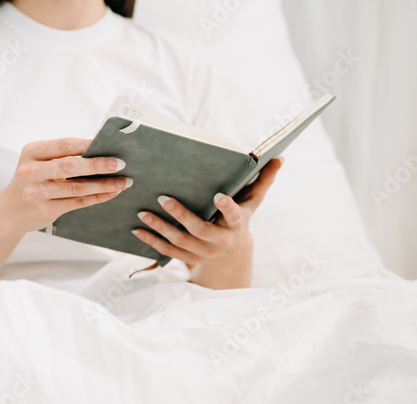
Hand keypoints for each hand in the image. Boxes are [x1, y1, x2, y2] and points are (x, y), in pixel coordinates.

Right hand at [0, 138, 132, 234]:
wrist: (10, 211)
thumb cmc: (31, 180)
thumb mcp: (38, 162)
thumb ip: (61, 155)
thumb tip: (100, 149)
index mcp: (32, 152)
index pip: (64, 144)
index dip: (88, 144)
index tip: (109, 144)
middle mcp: (31, 172)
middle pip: (70, 166)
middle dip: (98, 164)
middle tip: (120, 163)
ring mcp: (37, 193)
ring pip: (77, 188)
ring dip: (103, 184)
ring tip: (123, 181)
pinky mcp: (46, 210)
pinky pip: (77, 203)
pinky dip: (97, 197)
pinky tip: (111, 193)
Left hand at [130, 157, 283, 288]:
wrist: (233, 256)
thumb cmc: (240, 220)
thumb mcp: (252, 203)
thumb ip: (263, 181)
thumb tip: (279, 158)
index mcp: (236, 225)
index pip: (234, 216)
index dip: (227, 207)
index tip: (218, 196)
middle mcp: (220, 241)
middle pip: (199, 230)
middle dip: (181, 215)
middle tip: (163, 198)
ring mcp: (204, 252)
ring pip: (180, 242)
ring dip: (160, 228)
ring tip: (143, 213)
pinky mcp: (189, 258)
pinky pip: (168, 252)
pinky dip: (152, 242)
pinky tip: (137, 230)